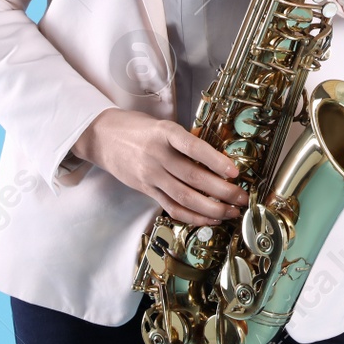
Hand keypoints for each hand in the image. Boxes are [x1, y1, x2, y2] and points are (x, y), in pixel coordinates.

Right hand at [72, 108, 248, 226]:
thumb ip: (184, 140)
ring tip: (230, 212)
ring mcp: (150, 175)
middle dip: (222, 191)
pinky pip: (171, 207)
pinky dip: (191, 216)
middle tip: (241, 198)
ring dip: (211, 208)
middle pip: (193, 178)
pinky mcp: (145, 190)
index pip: (194, 148)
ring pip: (184, 197)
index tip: (235, 172)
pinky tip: (208, 219)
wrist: (102, 136)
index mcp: (165, 133)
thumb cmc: (136, 128)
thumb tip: (215, 156)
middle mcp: (157, 155)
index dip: (216, 161)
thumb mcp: (161, 124)